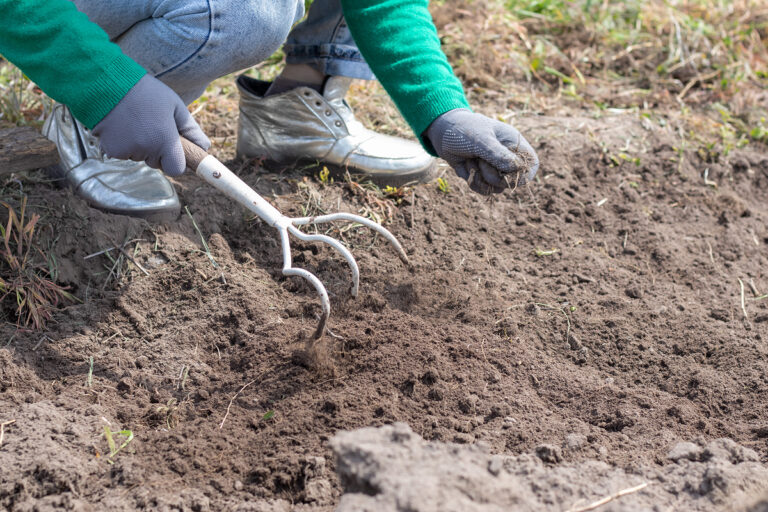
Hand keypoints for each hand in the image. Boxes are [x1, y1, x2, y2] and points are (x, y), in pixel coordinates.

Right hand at [92, 74, 209, 175]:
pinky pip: (123, 153)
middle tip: (151, 126)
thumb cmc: (145, 92)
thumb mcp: (174, 105)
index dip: (175, 161)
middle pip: (157, 163)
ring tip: (134, 121)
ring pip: (139, 157)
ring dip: (139, 146)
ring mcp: (127, 151)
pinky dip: (123, 144)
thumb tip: (205, 147)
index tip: (173, 150)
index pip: (176, 169)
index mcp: (165, 140)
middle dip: (157, 151)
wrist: (106, 82)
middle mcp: (146, 149)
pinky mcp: (111, 150)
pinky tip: (121, 125)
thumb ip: (191, 129)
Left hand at [425, 109, 538, 194]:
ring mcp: (496, 169)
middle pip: (511, 182)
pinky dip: (473, 182)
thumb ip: (497, 154)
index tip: (506, 175)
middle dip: (492, 174)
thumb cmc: (464, 129)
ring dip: (480, 178)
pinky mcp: (483, 177)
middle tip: (479, 158)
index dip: (523, 175)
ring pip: (497, 188)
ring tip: (471, 159)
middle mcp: (508, 158)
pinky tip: (467, 167)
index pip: (531, 166)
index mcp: (514, 144)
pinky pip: (484, 190)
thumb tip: (515, 168)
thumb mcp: (480, 139)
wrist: (443, 132)